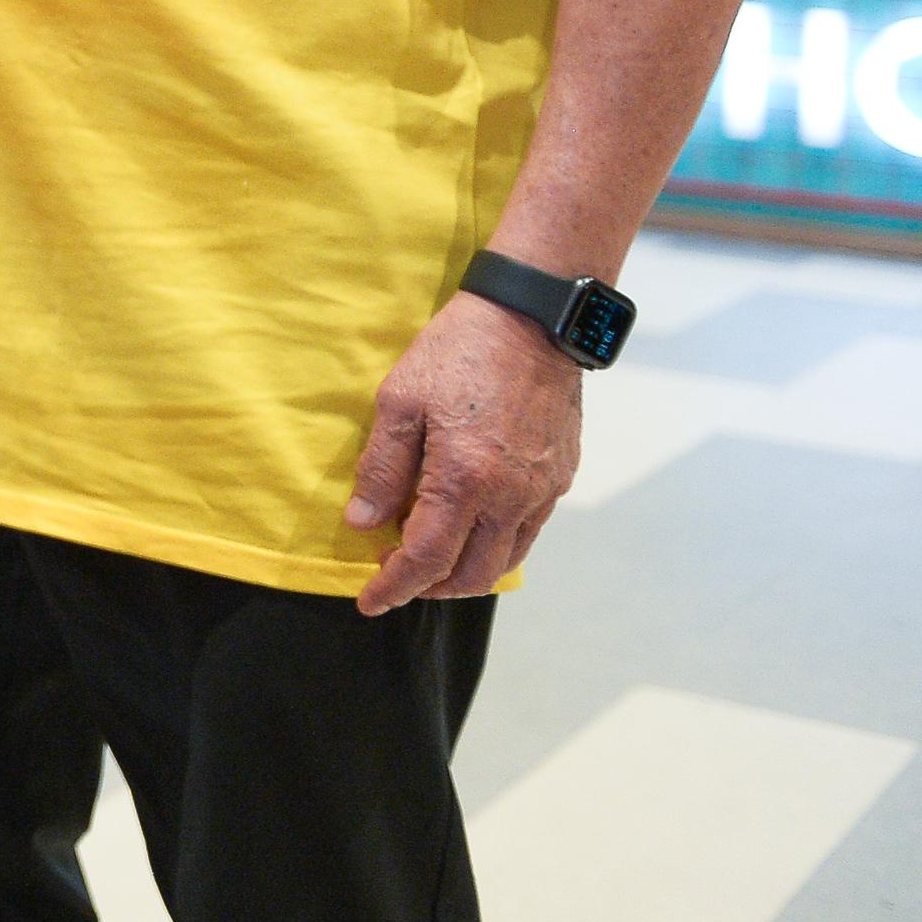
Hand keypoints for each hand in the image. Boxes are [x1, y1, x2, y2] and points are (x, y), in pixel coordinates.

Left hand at [344, 290, 583, 613]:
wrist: (532, 320)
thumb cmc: (458, 352)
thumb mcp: (399, 400)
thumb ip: (382, 468)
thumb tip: (362, 521)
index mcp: (465, 479)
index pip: (426, 558)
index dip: (394, 586)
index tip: (369, 601)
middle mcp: (510, 496)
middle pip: (469, 573)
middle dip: (428, 587)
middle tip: (393, 574)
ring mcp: (541, 490)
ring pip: (504, 561)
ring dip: (463, 573)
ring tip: (428, 558)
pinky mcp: (559, 478)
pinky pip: (527, 534)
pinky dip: (495, 548)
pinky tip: (469, 529)